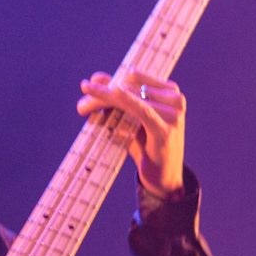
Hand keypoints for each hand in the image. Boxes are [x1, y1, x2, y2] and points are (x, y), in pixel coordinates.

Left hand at [76, 71, 186, 198]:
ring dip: (102, 100)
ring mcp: (173, 113)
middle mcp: (174, 98)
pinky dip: (127, 99)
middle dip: (102, 93)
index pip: (134, 76)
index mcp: (169, 91)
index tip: (86, 87)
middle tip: (81, 106)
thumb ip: (117, 98)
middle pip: (130, 84)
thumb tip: (96, 76)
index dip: (110, 80)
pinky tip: (114, 93)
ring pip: (129, 96)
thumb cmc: (146, 147)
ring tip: (83, 108)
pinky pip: (141, 109)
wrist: (163, 179)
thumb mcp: (130, 120)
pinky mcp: (166, 129)